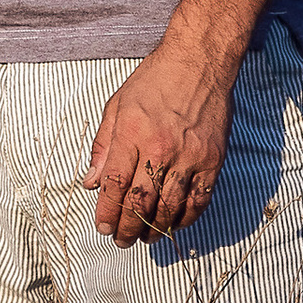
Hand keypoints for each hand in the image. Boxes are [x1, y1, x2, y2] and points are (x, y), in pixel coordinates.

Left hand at [85, 50, 232, 247]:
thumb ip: (103, 146)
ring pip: (169, 207)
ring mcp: (189, 156)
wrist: (199, 62)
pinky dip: (185, 218)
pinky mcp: (212, 160)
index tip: (102, 227)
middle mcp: (160, 148)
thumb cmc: (154, 81)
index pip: (115, 184)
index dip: (107, 211)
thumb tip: (91, 182)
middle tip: (121, 240)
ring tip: (144, 237)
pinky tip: (173, 223)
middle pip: (141, 202)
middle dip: (128, 228)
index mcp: (132, 133)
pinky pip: (198, 200)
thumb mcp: (117, 106)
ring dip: (154, 228)